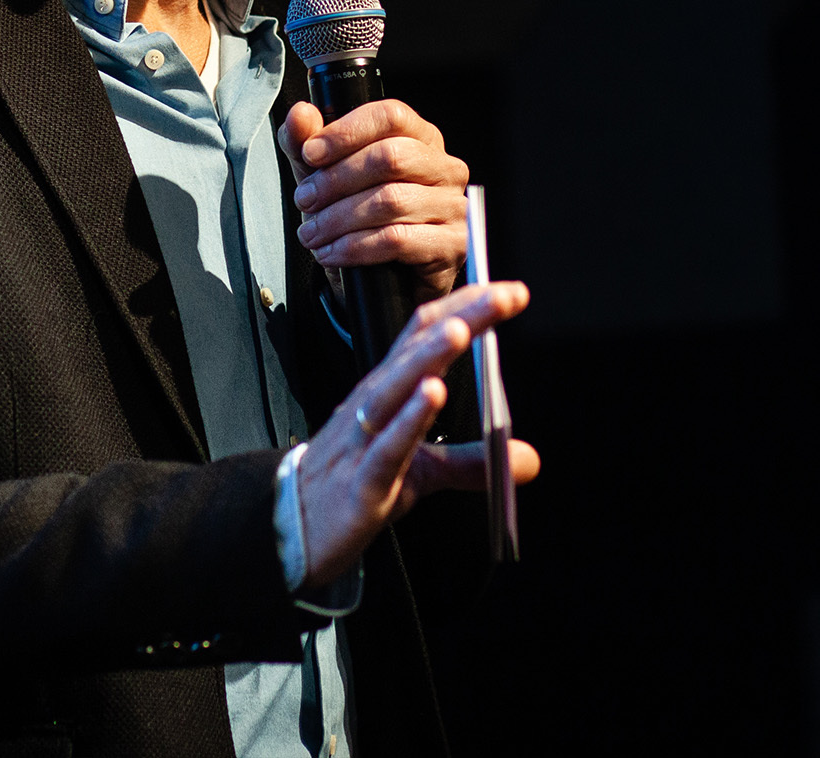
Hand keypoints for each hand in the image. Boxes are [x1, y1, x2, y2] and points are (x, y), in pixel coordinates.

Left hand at [282, 99, 470, 302]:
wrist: (384, 280)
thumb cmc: (360, 218)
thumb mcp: (325, 177)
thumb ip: (308, 144)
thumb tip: (300, 114)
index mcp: (421, 138)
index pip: (390, 116)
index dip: (347, 132)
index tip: (310, 153)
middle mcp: (446, 168)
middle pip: (390, 157)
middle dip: (336, 180)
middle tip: (305, 200)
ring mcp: (455, 207)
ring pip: (390, 200)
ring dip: (339, 218)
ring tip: (312, 233)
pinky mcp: (453, 245)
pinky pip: (397, 239)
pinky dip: (354, 247)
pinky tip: (332, 253)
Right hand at [295, 281, 538, 587]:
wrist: (291, 528)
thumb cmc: (350, 484)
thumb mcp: (419, 471)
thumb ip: (471, 461)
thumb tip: (528, 460)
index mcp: (387, 392)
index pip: (424, 335)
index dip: (465, 308)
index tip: (508, 291)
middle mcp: (374, 404)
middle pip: (416, 348)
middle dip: (461, 317)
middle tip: (504, 295)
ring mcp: (364, 438)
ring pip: (395, 387)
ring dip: (428, 356)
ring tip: (462, 330)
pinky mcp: (362, 480)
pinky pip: (386, 444)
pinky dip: (409, 418)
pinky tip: (431, 395)